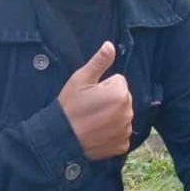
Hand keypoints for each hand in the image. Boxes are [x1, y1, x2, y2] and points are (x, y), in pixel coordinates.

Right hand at [58, 41, 132, 159]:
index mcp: (120, 93)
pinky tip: (98, 133)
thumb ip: (99, 62)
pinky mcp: (122, 145)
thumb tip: (110, 45)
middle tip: (90, 107)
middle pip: (122, 99)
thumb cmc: (69, 107)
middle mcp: (128, 112)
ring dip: (112, 117)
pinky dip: (112, 133)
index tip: (90, 95)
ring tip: (92, 120)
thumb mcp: (81, 80)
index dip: (103, 86)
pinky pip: (121, 133)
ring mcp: (126, 130)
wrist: (61, 137)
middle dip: (110, 101)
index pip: (119, 81)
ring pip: (122, 116)